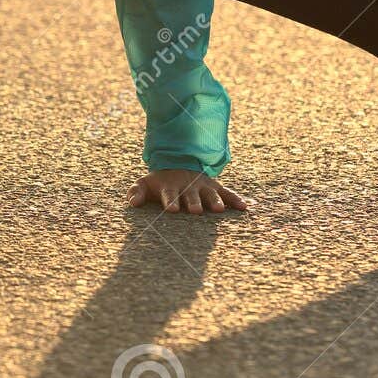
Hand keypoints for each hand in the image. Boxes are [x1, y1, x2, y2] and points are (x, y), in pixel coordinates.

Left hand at [127, 170, 250, 214]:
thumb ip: (136, 192)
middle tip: (195, 210)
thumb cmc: (159, 183)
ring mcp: (203, 188)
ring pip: (210, 194)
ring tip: (219, 210)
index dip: (170, 200)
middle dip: (193, 202)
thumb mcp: (144, 184)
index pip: (169, 194)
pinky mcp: (216, 188)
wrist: (178, 166)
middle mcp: (188, 187)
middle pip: (191, 196)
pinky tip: (245, 207)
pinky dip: (236, 199)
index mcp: (170, 187)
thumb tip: (132, 202)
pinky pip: (227, 193)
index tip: (171, 209)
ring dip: (214, 201)